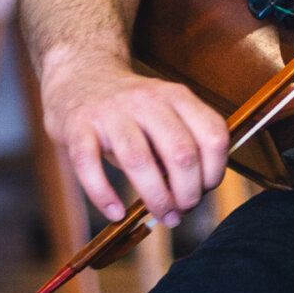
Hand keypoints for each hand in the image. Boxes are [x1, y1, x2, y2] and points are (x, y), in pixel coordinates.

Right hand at [40, 49, 230, 226]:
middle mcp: (147, 100)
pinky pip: (90, 165)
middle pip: (180, 152)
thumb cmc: (130, 109)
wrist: (80, 76)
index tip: (206, 190)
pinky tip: (116, 213)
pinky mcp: (78, 127)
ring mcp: (111, 112)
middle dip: (187, 192)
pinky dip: (103, 195)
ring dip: (156, 197)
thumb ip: (181, 142)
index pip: (212, 135)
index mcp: (177, 96)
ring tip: (162, 216)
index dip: (215, 170)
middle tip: (182, 211)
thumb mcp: (165, 112)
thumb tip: (196, 190)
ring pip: (139, 160)